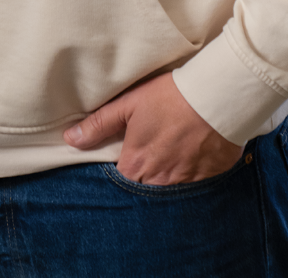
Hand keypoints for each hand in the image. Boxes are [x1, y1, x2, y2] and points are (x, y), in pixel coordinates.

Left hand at [63, 73, 241, 184]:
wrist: (216, 96)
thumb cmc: (171, 97)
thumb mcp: (130, 104)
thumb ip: (100, 124)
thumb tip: (71, 138)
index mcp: (136, 164)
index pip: (118, 182)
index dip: (121, 170)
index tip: (126, 158)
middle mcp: (159, 181)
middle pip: (143, 189)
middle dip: (143, 177)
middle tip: (151, 154)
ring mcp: (185, 184)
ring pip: (168, 190)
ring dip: (166, 177)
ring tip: (172, 154)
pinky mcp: (208, 180)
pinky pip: (194, 187)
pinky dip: (190, 175)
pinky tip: (192, 156)